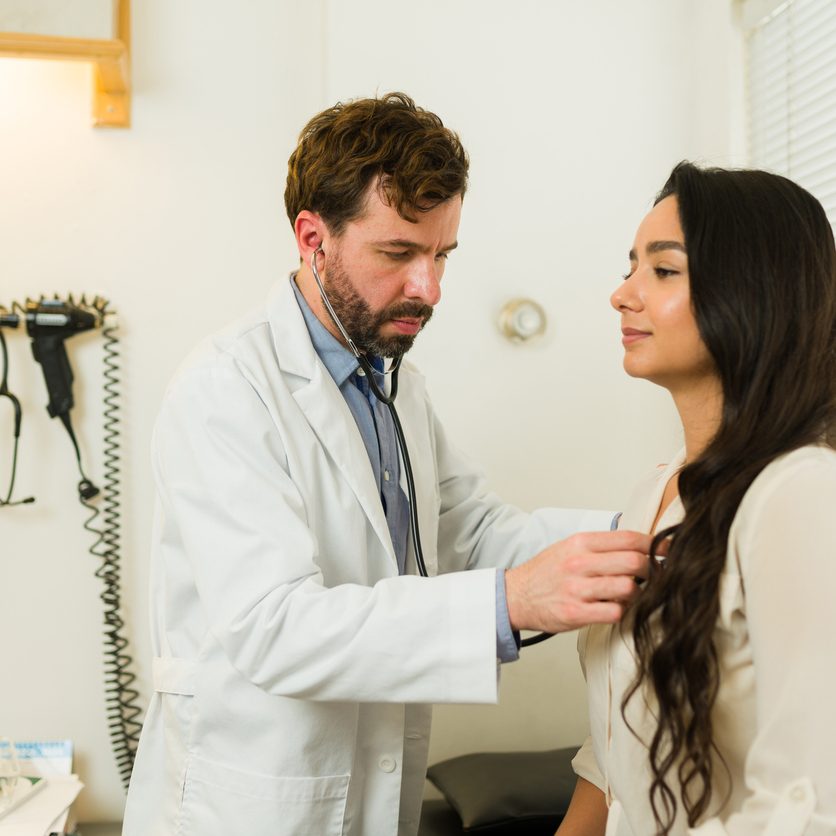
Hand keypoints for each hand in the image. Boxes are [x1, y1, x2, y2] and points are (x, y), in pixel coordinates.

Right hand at [504, 530, 651, 633]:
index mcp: (580, 542)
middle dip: (652, 569)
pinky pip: (615, 612)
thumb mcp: (570, 547)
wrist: (515, 595)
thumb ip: (601, 546)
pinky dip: (622, 611)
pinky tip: (615, 608)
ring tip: (632, 595)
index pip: (629, 538)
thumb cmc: (546, 573)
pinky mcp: (575, 613)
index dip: (655, 544)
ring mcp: (577, 589)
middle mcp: (579, 563)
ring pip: (628, 588)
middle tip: (655, 576)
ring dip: (637, 593)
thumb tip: (640, 546)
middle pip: (634, 561)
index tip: (668, 550)